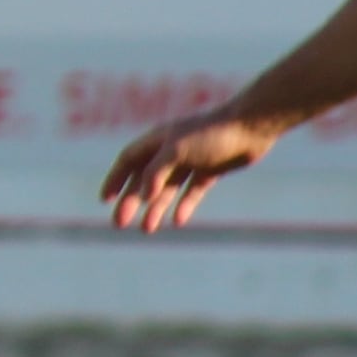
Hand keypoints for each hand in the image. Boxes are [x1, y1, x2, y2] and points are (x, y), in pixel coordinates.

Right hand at [99, 111, 271, 231]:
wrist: (251, 127)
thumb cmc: (211, 133)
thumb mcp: (176, 150)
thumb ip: (156, 172)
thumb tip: (142, 197)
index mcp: (158, 140)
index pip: (128, 161)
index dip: (115, 180)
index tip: (105, 200)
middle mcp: (171, 151)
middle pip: (144, 180)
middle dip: (131, 202)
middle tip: (119, 225)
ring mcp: (191, 161)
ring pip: (167, 190)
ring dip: (155, 209)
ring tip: (147, 230)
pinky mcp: (210, 170)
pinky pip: (192, 191)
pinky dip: (184, 205)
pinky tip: (178, 221)